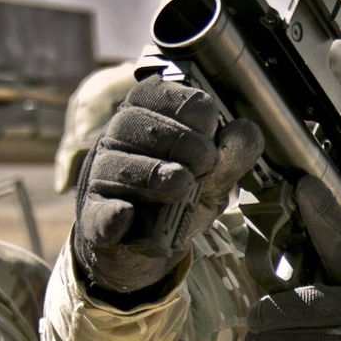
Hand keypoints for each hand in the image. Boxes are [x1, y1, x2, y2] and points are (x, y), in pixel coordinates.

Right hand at [73, 75, 262, 293]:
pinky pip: (99, 214)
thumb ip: (232, 155)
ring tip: (182, 185)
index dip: (189, 109)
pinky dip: (113, 216)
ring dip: (151, 174)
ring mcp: (101, 180)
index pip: (158, 94)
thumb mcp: (214, 176)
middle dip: (178, 140)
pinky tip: (127, 215)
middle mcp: (117, 142)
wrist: (149, 246)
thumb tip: (245, 129)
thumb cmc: (182, 197)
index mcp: (147, 119)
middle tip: (206, 163)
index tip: (210, 129)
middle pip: (133, 124)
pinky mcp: (95, 220)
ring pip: (115, 167)